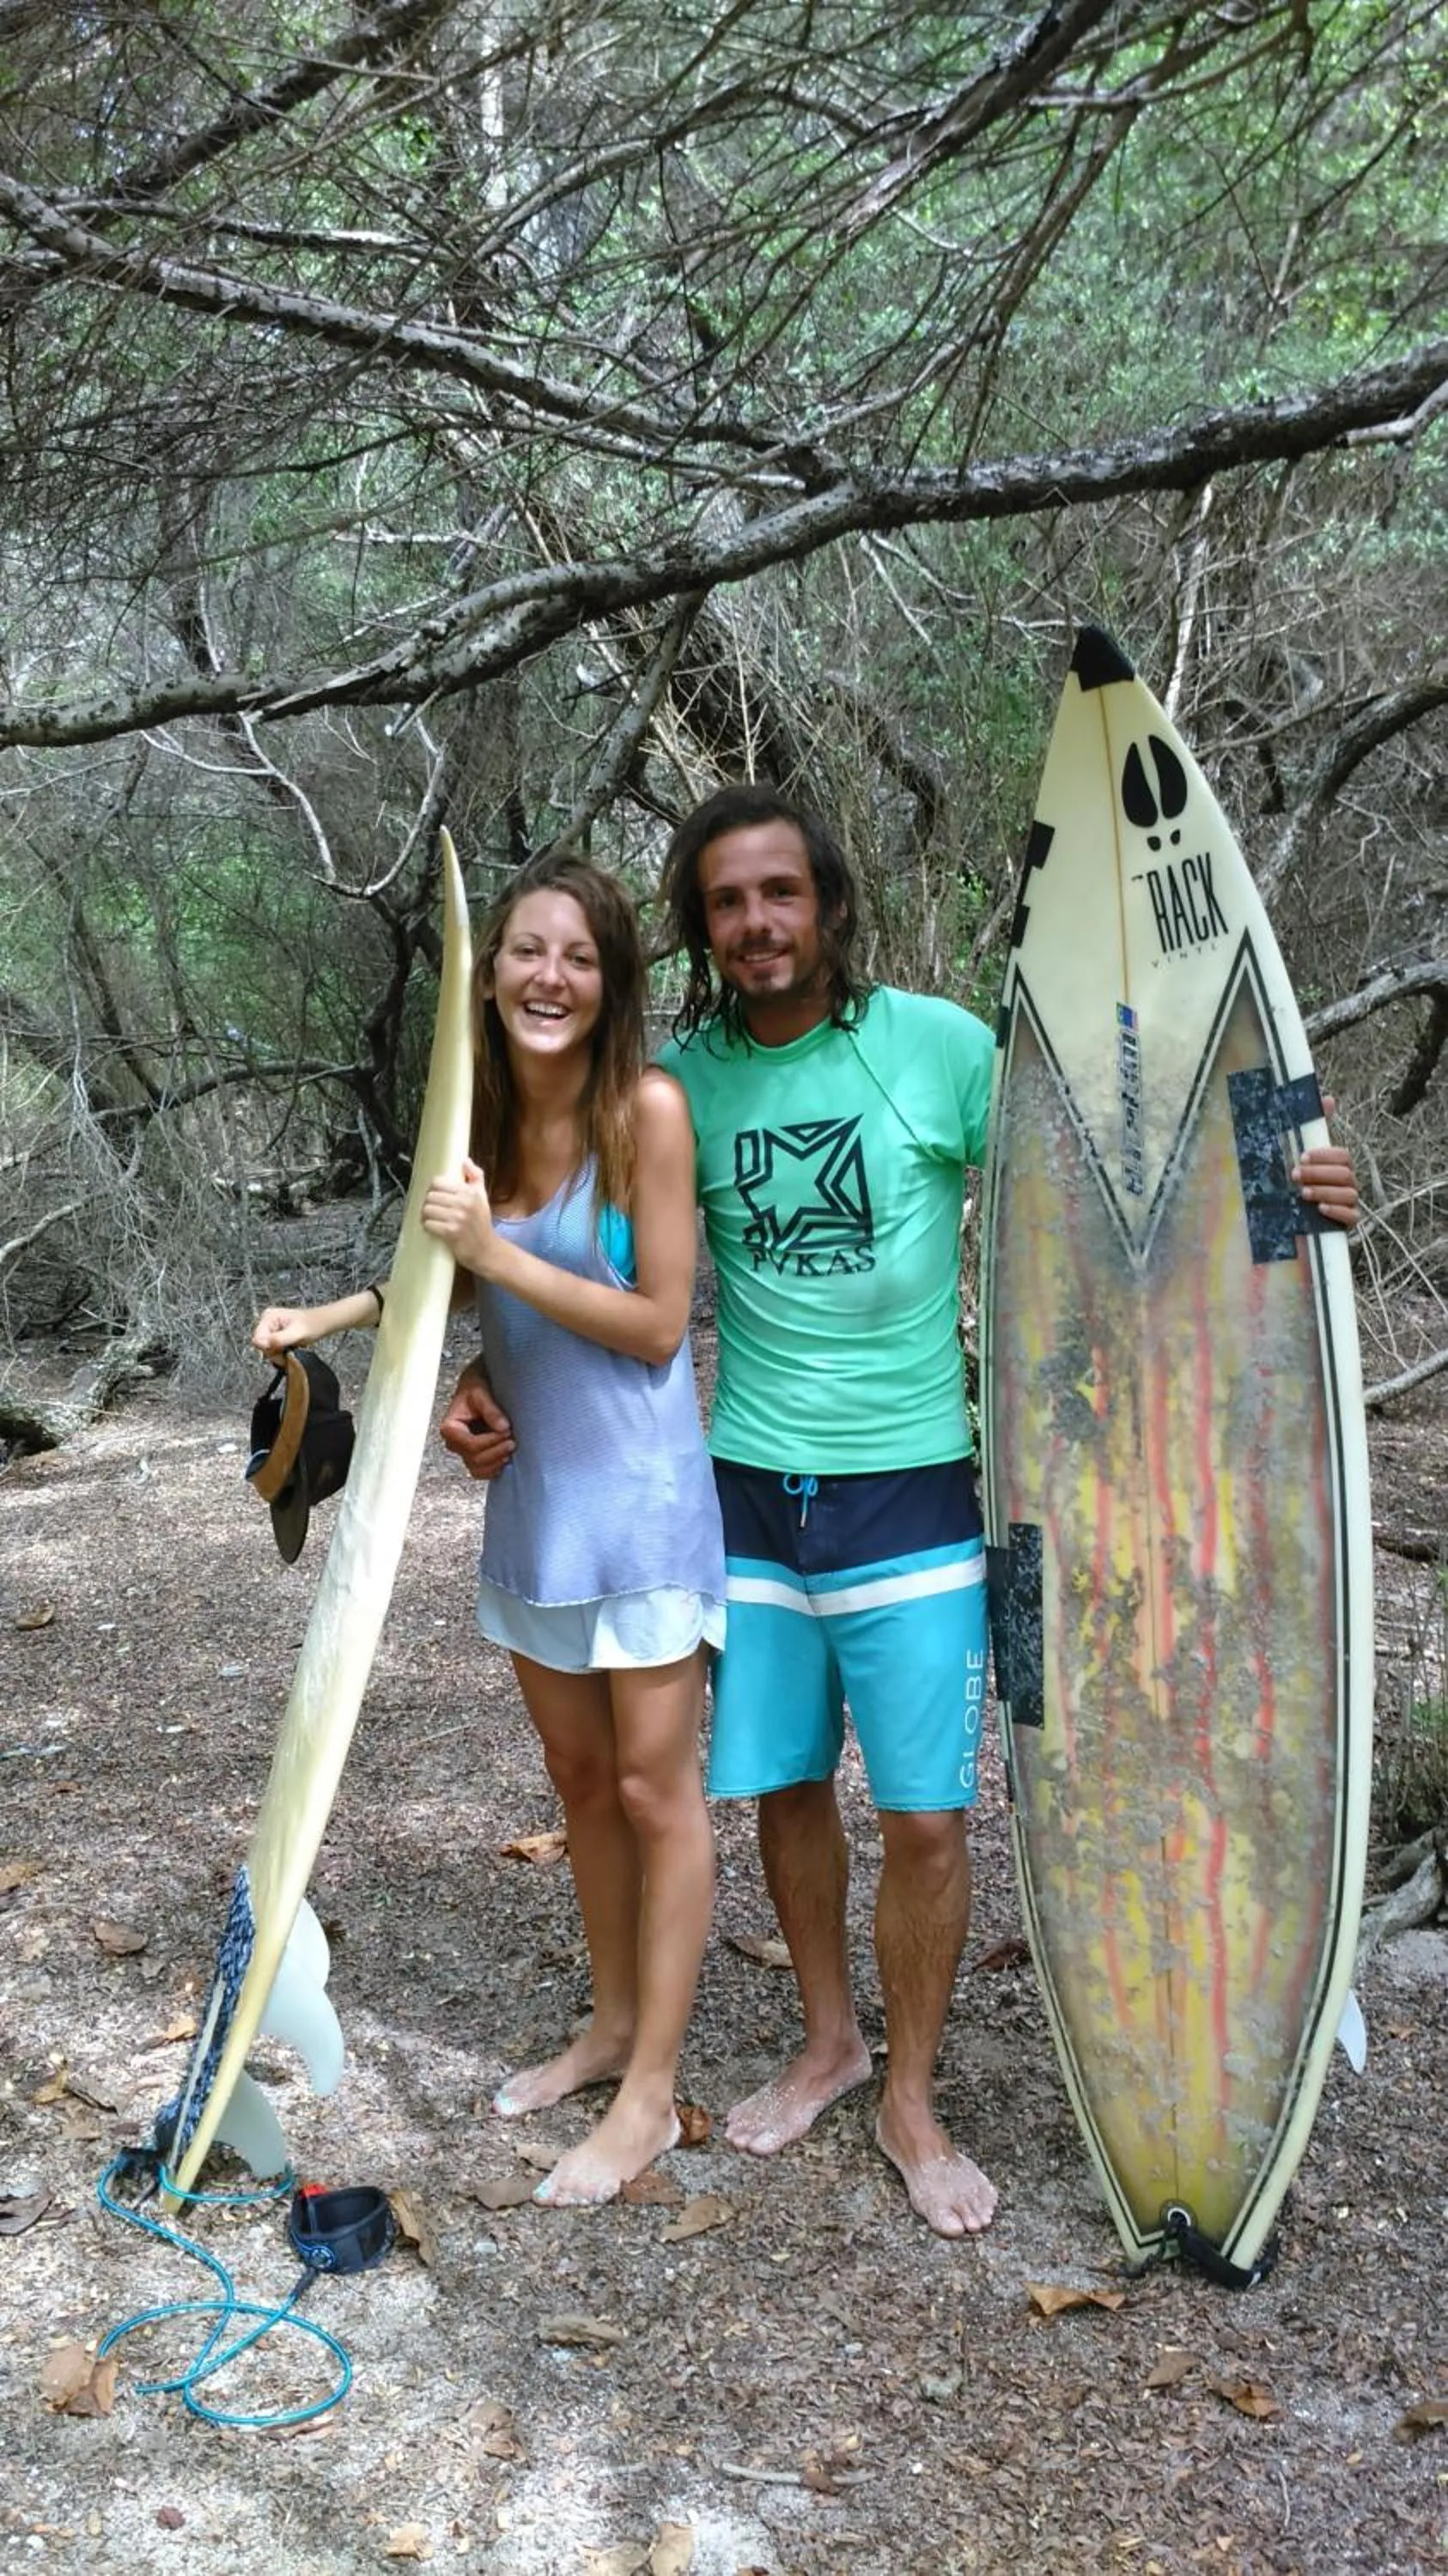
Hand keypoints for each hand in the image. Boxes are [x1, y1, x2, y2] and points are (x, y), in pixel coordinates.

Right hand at [252, 1305, 312, 1353]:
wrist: (322, 1324)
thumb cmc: (312, 1325)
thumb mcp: (296, 1333)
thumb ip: (279, 1338)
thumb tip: (261, 1344)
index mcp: (268, 1317)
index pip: (257, 1338)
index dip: (267, 1348)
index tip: (281, 1351)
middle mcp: (266, 1322)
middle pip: (261, 1345)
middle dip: (274, 1352)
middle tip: (288, 1353)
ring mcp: (270, 1330)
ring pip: (267, 1349)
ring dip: (278, 1354)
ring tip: (291, 1352)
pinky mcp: (275, 1336)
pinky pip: (273, 1349)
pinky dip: (281, 1353)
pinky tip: (290, 1351)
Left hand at [423, 1157, 496, 1275]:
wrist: (486, 1249)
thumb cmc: (482, 1222)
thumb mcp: (483, 1196)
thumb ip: (476, 1176)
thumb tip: (465, 1161)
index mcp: (470, 1192)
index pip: (438, 1182)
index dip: (434, 1189)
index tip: (436, 1196)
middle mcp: (464, 1204)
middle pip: (430, 1196)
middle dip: (428, 1203)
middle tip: (432, 1209)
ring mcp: (457, 1219)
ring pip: (427, 1209)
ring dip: (426, 1215)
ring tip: (431, 1218)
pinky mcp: (450, 1233)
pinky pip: (429, 1224)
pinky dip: (428, 1226)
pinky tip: (432, 1227)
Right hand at [439, 1366, 514, 1480]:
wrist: (479, 1385)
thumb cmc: (476, 1385)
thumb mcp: (480, 1391)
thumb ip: (490, 1409)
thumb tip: (503, 1427)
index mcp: (450, 1428)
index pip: (470, 1445)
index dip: (490, 1441)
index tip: (507, 1430)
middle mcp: (454, 1443)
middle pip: (475, 1459)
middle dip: (496, 1451)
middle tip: (513, 1440)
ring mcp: (464, 1451)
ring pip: (478, 1470)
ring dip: (497, 1461)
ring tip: (511, 1447)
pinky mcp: (475, 1455)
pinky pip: (483, 1471)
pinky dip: (496, 1467)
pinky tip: (507, 1455)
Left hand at [1293, 1095, 1359, 1231]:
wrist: (1283, 1220)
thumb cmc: (1293, 1183)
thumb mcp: (1296, 1154)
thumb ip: (1312, 1127)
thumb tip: (1329, 1098)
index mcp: (1337, 1166)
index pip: (1342, 1156)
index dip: (1325, 1155)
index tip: (1302, 1156)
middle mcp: (1346, 1183)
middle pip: (1345, 1174)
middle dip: (1320, 1173)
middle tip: (1295, 1175)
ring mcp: (1348, 1203)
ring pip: (1349, 1194)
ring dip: (1325, 1191)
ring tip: (1302, 1193)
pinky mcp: (1345, 1223)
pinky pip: (1352, 1217)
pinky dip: (1338, 1212)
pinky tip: (1321, 1209)